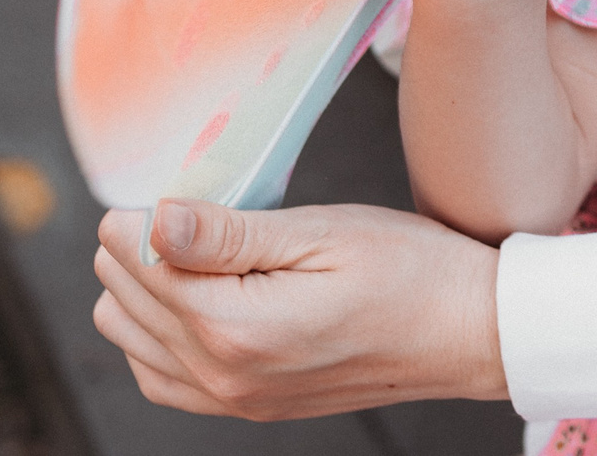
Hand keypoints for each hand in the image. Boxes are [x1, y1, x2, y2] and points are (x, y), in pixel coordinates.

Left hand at [92, 200, 505, 417]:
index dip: (143, 217)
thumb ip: (230, 234)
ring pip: (130, 341)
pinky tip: (189, 302)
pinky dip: (156, 335)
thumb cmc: (414, 272)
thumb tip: (152, 221)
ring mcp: (234, 401)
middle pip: (125, 303)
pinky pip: (161, 378)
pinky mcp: (248, 407)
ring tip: (195, 249)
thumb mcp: (325, 232)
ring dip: (143, 290)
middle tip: (196, 211)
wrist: (471, 332)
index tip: (176, 187)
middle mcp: (224, 377)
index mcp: (238, 330)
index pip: (139, 266)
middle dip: (141, 248)